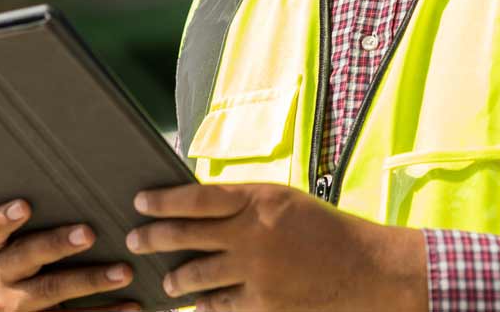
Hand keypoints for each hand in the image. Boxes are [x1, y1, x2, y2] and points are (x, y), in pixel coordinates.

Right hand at [0, 198, 139, 311]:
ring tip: (124, 272)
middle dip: (58, 244)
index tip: (25, 205)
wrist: (28, 310)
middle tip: (90, 234)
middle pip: (25, 257)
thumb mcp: (27, 243)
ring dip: (91, 280)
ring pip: (51, 289)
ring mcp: (14, 307)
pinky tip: (133, 305)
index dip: (1, 219)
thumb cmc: (37, 259)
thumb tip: (90, 186)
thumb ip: (44, 221)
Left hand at [125, 182, 426, 311]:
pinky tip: (197, 305)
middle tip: (134, 240)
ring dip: (176, 279)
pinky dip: (206, 304)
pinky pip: (220, 305)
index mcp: (258, 200)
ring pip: (196, 276)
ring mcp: (256, 272)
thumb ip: (243, 203)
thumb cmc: (322, 229)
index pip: (197, 198)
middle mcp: (252, 234)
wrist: (365, 269)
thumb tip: (197, 207)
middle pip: (186, 235)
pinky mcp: (263, 304)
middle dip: (153, 238)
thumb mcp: (283, 202)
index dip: (164, 201)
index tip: (140, 202)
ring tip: (166, 282)